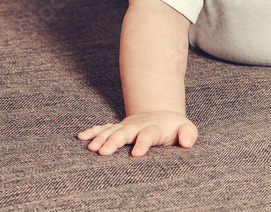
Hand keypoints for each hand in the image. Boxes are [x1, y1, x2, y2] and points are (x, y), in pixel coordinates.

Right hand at [78, 111, 197, 156]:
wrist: (161, 115)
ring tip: (91, 148)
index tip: (136, 154)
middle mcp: (138, 126)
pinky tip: (81, 137)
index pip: (148, 134)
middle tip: (103, 152)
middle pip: (125, 132)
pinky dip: (93, 132)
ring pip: (112, 131)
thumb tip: (187, 142)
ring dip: (100, 138)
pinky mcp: (118, 127)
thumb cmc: (175, 127)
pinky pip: (104, 128)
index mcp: (155, 127)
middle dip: (114, 141)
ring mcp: (126, 126)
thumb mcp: (186, 128)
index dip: (143, 143)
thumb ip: (189, 134)